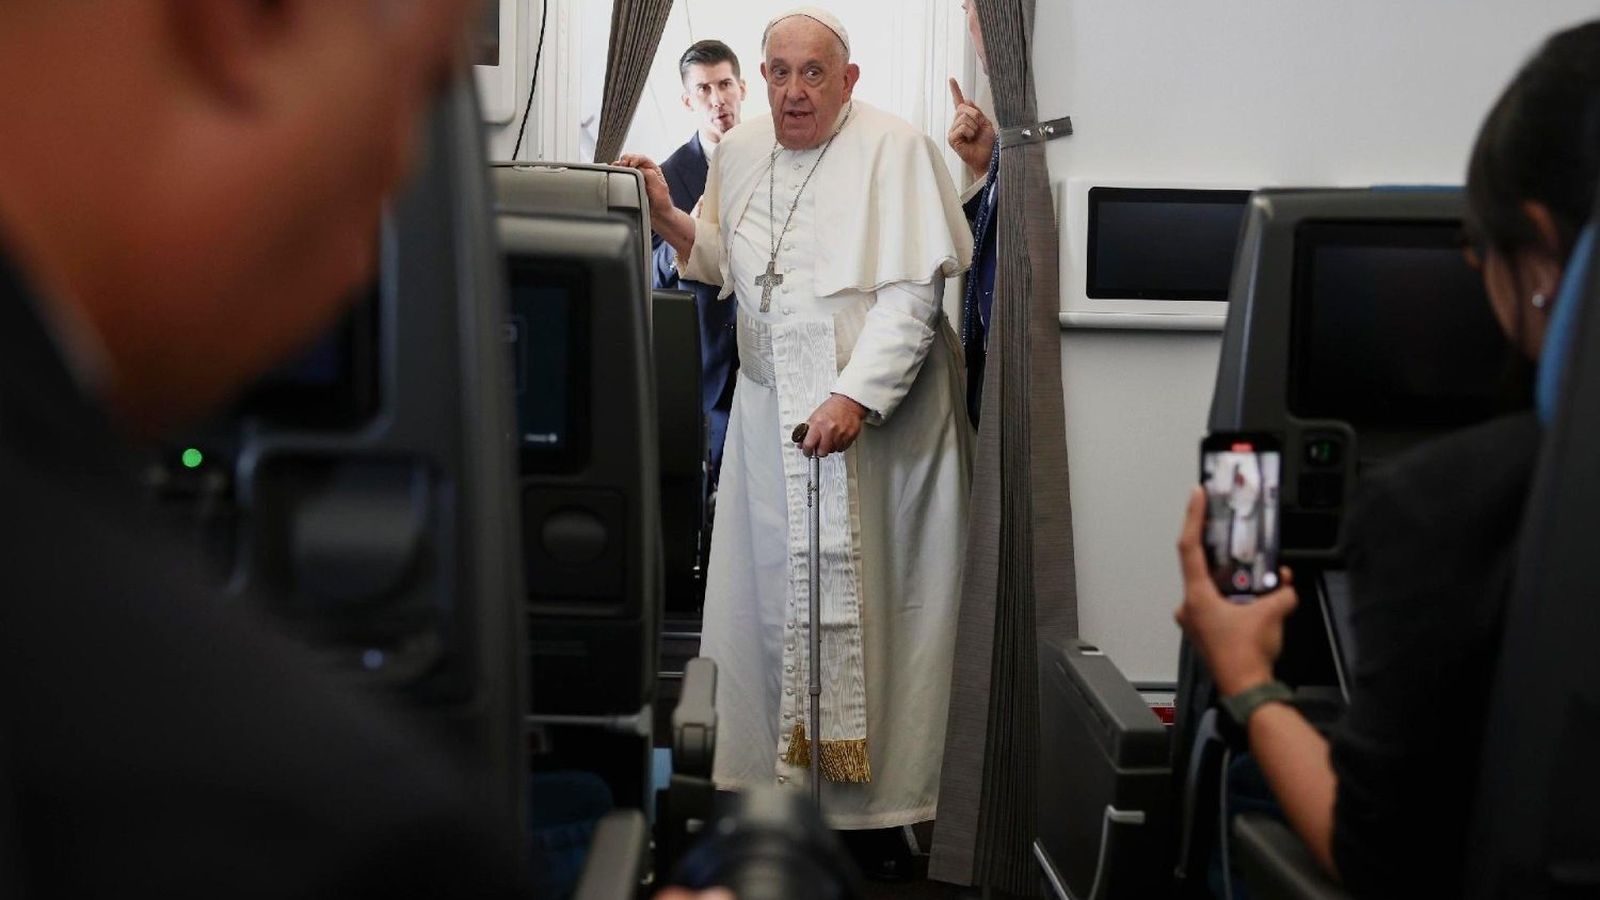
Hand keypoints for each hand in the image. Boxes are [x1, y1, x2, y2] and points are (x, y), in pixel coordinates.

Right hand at [615, 153, 672, 229]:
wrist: (658, 216)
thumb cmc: (661, 202)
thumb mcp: (659, 187)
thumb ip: (650, 175)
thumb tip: (638, 168)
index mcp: (652, 170)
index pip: (642, 158)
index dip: (634, 158)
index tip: (630, 164)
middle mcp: (643, 172)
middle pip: (631, 160)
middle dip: (624, 160)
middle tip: (621, 166)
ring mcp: (636, 179)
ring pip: (625, 167)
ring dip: (619, 166)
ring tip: (616, 169)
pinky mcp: (629, 185)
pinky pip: (621, 176)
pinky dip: (616, 173)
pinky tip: (614, 174)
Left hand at [800, 394, 868, 457]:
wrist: (848, 402)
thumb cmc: (832, 407)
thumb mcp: (814, 416)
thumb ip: (807, 431)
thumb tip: (801, 443)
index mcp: (818, 423)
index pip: (809, 444)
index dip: (806, 451)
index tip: (807, 451)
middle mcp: (829, 429)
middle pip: (821, 452)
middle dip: (819, 451)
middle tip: (818, 447)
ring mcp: (841, 434)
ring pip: (832, 451)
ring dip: (829, 447)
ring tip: (829, 438)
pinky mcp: (850, 436)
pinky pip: (842, 448)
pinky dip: (839, 445)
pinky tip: (837, 438)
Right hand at [947, 78, 996, 180]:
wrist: (988, 156)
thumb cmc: (987, 142)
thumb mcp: (986, 123)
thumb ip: (977, 112)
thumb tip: (967, 100)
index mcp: (966, 118)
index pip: (959, 101)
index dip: (955, 90)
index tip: (952, 79)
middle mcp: (957, 123)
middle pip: (963, 108)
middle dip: (975, 116)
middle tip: (978, 128)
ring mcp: (953, 131)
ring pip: (963, 118)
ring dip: (973, 126)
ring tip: (974, 136)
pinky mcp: (952, 139)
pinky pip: (962, 128)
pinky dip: (969, 132)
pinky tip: (969, 140)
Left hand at [1174, 486, 1297, 695]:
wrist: (1247, 691)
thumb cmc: (1248, 657)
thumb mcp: (1273, 614)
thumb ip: (1281, 591)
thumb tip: (1284, 583)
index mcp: (1197, 597)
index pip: (1189, 547)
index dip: (1193, 517)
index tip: (1197, 495)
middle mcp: (1189, 607)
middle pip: (1202, 567)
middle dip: (1223, 552)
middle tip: (1234, 533)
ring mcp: (1195, 622)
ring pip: (1211, 588)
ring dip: (1232, 579)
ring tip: (1256, 573)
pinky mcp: (1205, 633)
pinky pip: (1217, 605)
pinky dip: (1234, 598)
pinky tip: (1257, 599)